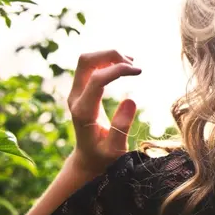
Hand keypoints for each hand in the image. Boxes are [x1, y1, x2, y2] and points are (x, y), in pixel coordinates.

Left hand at [67, 50, 141, 176]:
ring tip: (131, 64)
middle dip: (110, 55)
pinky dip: (106, 61)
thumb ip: (121, 127)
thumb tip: (131, 99)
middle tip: (133, 64)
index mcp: (83, 111)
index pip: (96, 79)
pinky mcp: (81, 91)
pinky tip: (124, 67)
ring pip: (87, 60)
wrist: (88, 159)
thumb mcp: (115, 149)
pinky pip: (90, 67)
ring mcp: (76, 93)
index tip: (139, 71)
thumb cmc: (104, 157)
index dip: (118, 69)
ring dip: (108, 56)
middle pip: (85, 61)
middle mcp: (75, 98)